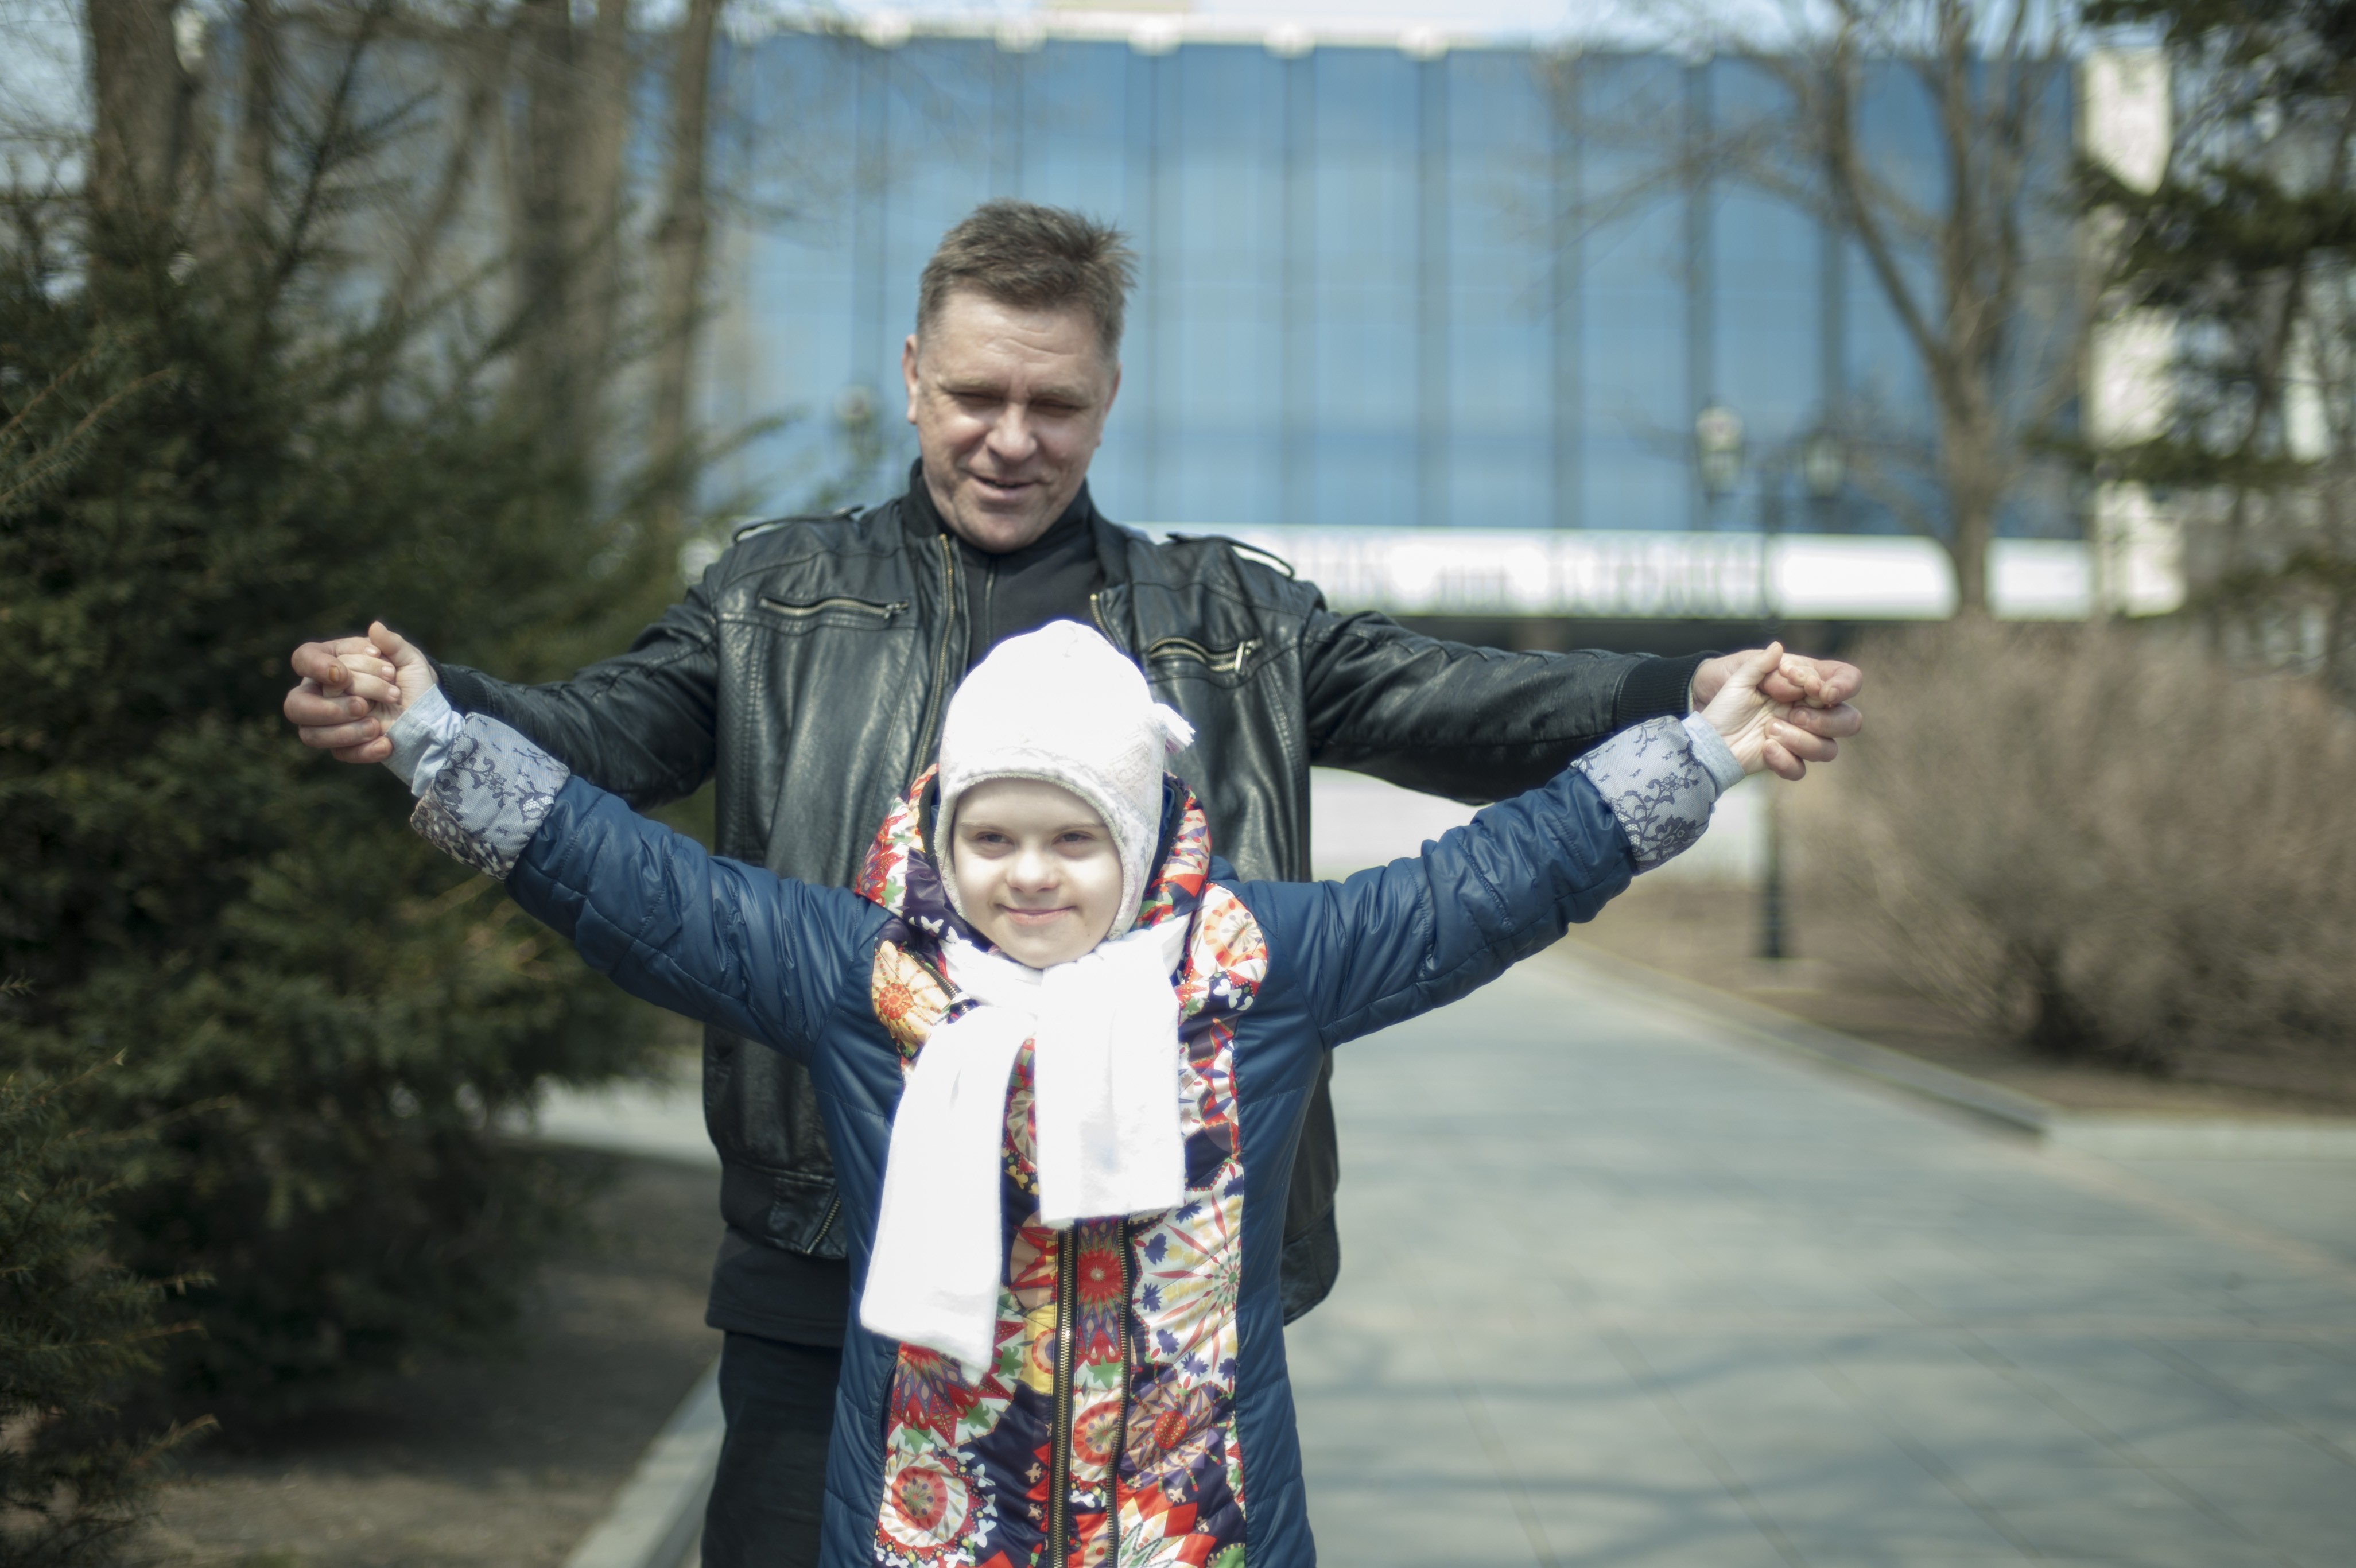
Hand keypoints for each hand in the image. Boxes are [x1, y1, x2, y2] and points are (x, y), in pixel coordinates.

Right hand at [283, 621, 436, 763]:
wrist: (431, 716)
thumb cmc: (414, 683)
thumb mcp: (410, 661)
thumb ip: (393, 644)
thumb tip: (375, 627)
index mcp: (332, 663)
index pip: (304, 658)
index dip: (316, 666)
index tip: (342, 674)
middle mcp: (322, 692)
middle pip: (296, 703)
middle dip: (328, 707)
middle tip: (363, 705)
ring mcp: (329, 723)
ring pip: (309, 733)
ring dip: (344, 730)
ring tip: (375, 724)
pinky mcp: (344, 746)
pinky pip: (339, 753)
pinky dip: (363, 749)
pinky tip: (386, 742)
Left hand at [1691, 647, 1861, 780]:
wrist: (1706, 731)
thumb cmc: (1725, 699)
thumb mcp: (1738, 676)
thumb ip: (1760, 664)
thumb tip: (1778, 648)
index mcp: (1807, 685)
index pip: (1847, 681)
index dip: (1843, 686)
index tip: (1818, 690)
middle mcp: (1811, 712)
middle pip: (1850, 720)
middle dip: (1825, 720)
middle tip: (1793, 714)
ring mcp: (1801, 737)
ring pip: (1829, 749)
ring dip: (1801, 740)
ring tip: (1769, 730)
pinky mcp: (1786, 759)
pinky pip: (1801, 769)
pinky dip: (1785, 761)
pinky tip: (1765, 748)